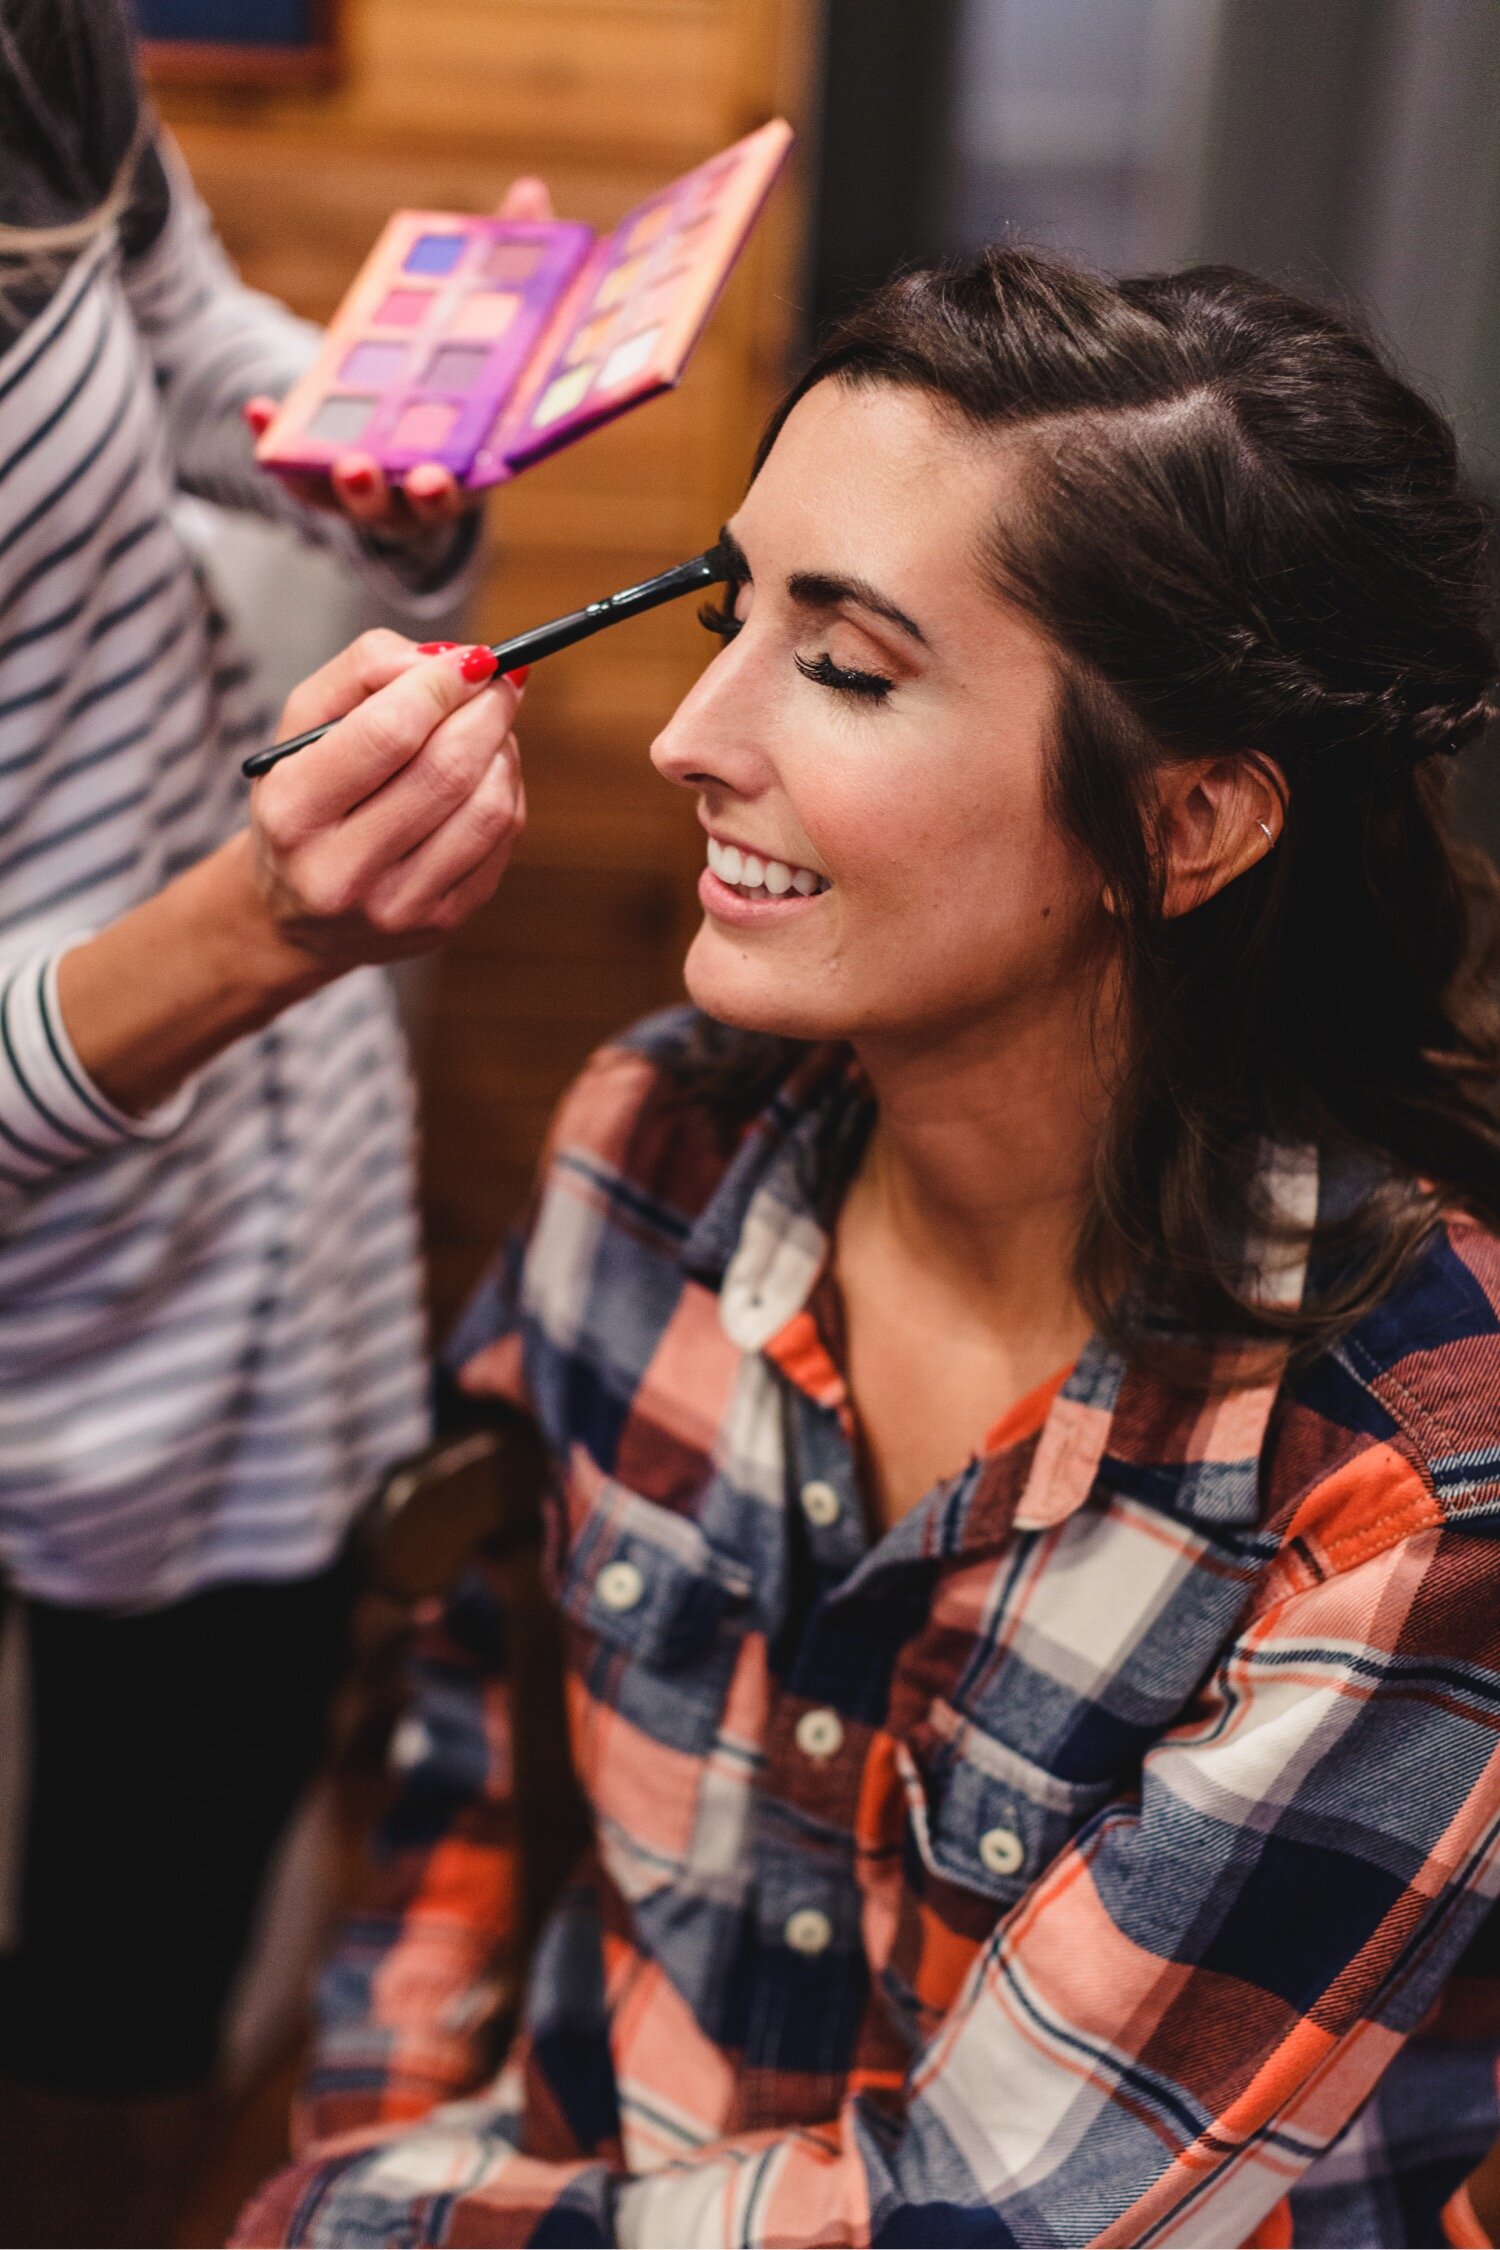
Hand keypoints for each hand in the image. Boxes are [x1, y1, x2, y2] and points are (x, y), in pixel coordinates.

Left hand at [247, 175, 554, 534]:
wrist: (417, 432)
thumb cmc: (468, 379)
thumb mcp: (490, 328)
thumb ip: (511, 270)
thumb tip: (530, 192)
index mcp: (471, 468)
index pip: (468, 487)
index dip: (453, 487)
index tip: (444, 476)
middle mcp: (422, 495)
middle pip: (412, 509)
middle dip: (400, 495)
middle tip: (385, 471)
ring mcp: (373, 494)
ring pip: (358, 506)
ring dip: (345, 486)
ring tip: (342, 458)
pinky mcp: (323, 482)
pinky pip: (298, 473)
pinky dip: (275, 444)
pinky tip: (258, 409)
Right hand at [251, 631, 525, 968]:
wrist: (294, 912)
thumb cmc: (305, 798)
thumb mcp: (302, 726)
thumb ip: (362, 671)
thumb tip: (443, 659)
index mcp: (293, 813)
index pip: (388, 734)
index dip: (442, 685)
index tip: (471, 659)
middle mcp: (341, 871)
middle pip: (448, 770)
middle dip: (487, 710)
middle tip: (499, 681)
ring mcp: (397, 906)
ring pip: (489, 808)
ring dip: (503, 750)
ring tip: (488, 727)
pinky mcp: (443, 923)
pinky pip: (503, 839)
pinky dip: (507, 790)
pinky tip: (485, 774)